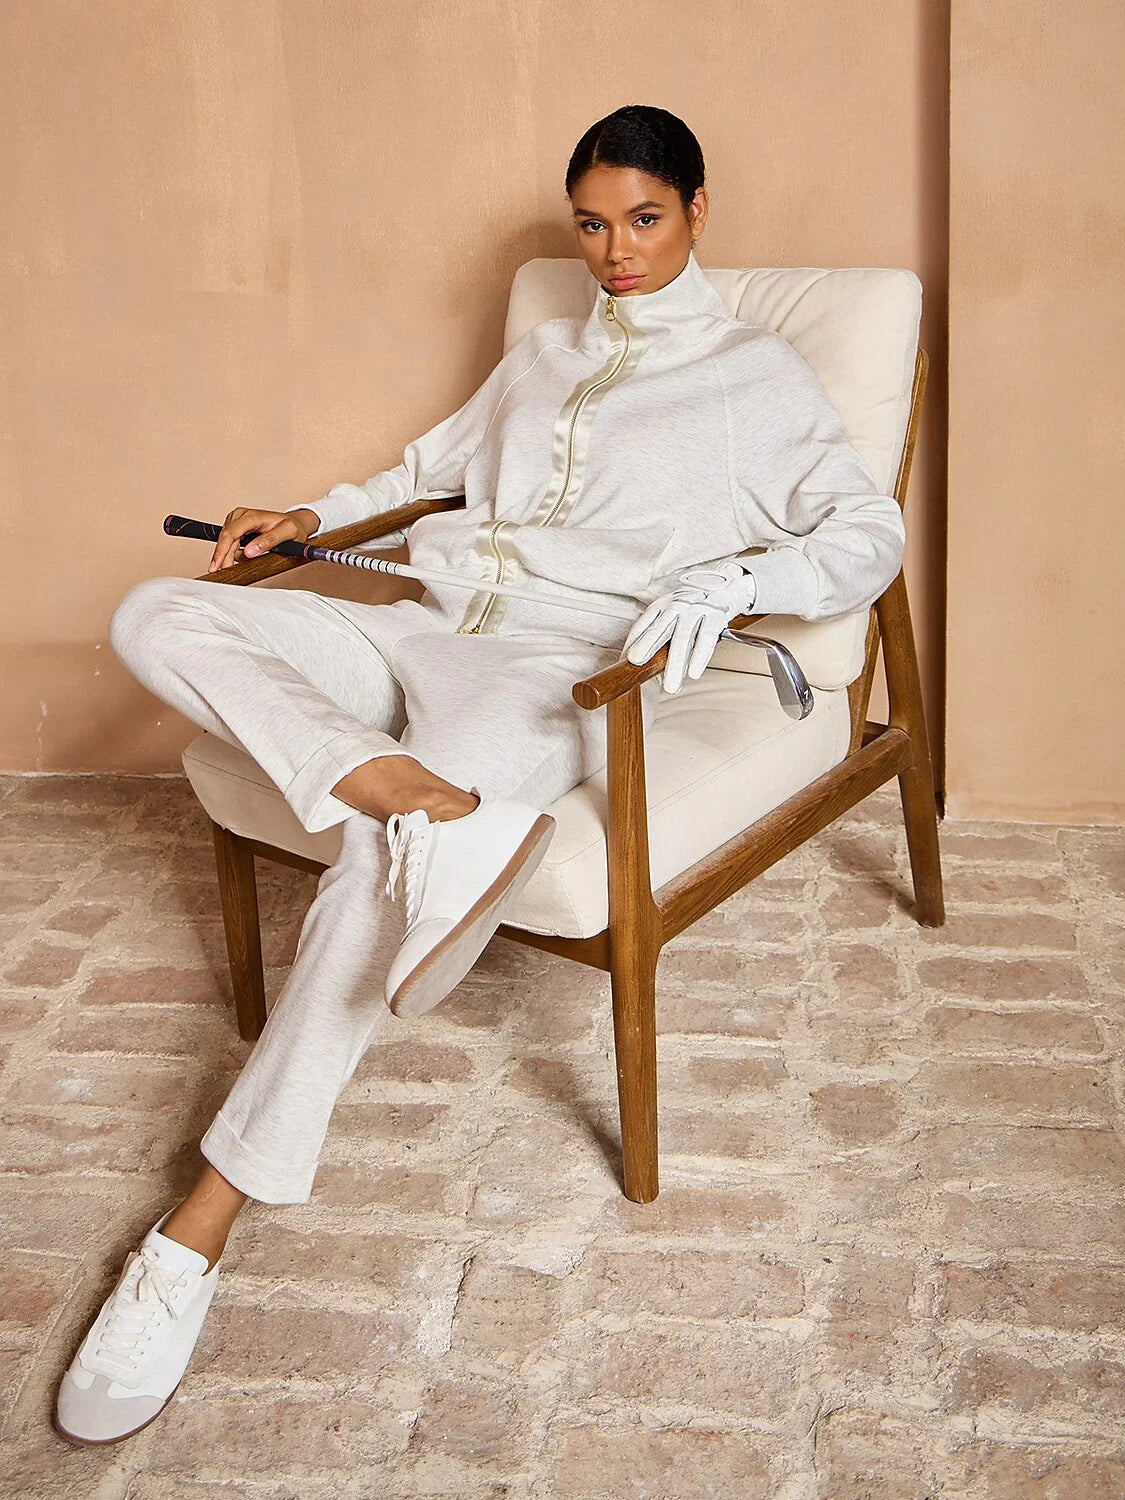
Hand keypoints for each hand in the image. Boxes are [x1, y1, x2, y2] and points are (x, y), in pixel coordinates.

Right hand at [207, 508, 318, 571]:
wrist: (295, 523)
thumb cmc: (292, 527)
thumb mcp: (288, 533)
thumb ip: (269, 541)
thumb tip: (249, 552)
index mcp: (252, 516)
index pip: (230, 533)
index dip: (221, 551)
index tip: (216, 566)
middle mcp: (241, 516)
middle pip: (225, 540)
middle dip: (222, 559)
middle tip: (223, 574)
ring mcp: (238, 522)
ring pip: (226, 544)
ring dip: (227, 558)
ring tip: (231, 569)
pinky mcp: (238, 529)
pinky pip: (230, 545)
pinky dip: (232, 555)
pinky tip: (239, 560)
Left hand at [624, 559, 756, 693]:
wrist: (724, 587)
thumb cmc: (692, 608)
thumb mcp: (671, 615)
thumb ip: (658, 636)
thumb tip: (643, 667)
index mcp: (661, 607)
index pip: (642, 625)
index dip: (632, 643)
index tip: (624, 661)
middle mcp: (676, 606)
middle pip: (660, 629)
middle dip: (647, 645)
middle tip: (635, 661)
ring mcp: (696, 610)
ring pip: (683, 638)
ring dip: (676, 664)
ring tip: (671, 687)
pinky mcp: (716, 615)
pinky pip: (706, 637)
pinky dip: (700, 657)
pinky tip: (694, 673)